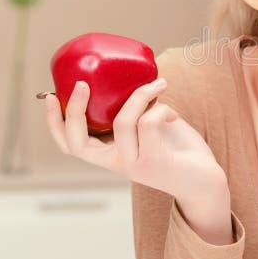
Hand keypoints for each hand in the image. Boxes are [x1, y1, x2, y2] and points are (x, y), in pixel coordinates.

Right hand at [44, 78, 228, 203]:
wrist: (206, 181)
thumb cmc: (177, 150)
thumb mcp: (150, 126)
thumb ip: (135, 110)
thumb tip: (130, 78)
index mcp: (109, 154)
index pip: (70, 145)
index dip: (54, 123)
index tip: (51, 95)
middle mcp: (116, 163)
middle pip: (78, 143)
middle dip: (74, 110)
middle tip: (83, 84)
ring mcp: (133, 165)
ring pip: (122, 122)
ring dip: (140, 95)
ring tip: (160, 84)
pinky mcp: (154, 162)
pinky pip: (149, 122)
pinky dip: (161, 107)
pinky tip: (173, 112)